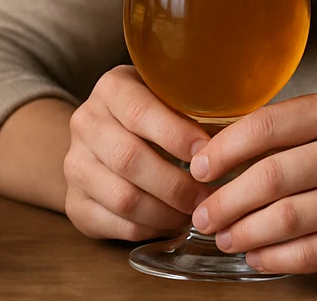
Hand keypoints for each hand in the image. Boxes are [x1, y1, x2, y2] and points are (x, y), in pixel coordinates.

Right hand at [63, 65, 214, 240]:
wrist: (102, 135)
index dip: (177, 136)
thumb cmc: (152, 113)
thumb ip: (195, 106)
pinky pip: (115, 224)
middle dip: (177, 185)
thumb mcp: (168, 94)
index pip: (141, 112)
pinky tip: (171, 222)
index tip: (208, 154)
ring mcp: (74, 164)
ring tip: (194, 212)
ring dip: (166, 212)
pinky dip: (150, 228)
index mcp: (111, 88)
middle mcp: (85, 122)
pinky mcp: (73, 202)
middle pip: (130, 160)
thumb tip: (242, 133)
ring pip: (123, 197)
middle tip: (209, 197)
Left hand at [188, 87, 316, 273]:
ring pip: (284, 219)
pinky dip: (273, 257)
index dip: (223, 150)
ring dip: (243, 232)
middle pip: (269, 177)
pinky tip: (257, 256)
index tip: (198, 167)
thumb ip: (296, 128)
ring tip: (225, 236)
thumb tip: (222, 148)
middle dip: (225, 200)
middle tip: (202, 213)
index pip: (266, 125)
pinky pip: (308, 253)